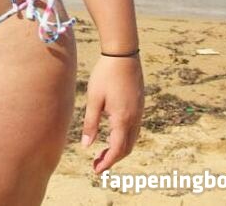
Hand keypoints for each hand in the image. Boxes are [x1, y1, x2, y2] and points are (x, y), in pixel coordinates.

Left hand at [80, 55, 144, 172]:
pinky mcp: (139, 105)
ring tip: (104, 152)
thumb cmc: (105, 75)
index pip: (117, 150)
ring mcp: (139, 112)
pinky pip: (134, 129)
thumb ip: (91, 123)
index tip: (96, 170)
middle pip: (126, 148)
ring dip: (120, 149)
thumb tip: (86, 146)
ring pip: (132, 139)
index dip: (107, 162)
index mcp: (122, 119)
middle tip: (98, 164)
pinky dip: (125, 138)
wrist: (123, 55)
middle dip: (113, 159)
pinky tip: (114, 134)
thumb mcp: (94, 99)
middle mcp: (134, 119)